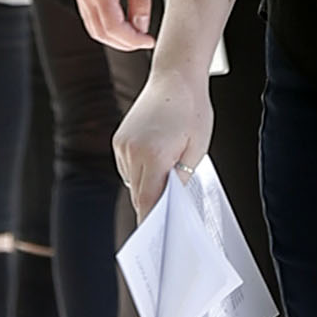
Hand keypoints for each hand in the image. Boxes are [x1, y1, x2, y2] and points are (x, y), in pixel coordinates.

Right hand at [75, 0, 154, 49]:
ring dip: (114, 37)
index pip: (114, 28)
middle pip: (101, 33)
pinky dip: (105, 27)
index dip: (132, 40)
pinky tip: (121, 23)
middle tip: (143, 41)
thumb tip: (142, 25)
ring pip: (94, 28)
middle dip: (124, 43)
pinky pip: (90, 17)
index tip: (148, 40)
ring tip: (135, 35)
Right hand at [114, 65, 208, 220]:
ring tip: (166, 185)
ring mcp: (122, 145)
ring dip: (147, 187)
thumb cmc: (191, 108)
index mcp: (154, 155)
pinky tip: (156, 165)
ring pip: (132, 182)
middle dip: (152, 207)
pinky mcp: (119, 140)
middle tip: (166, 223)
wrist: (175, 76)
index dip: (153, 222)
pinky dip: (140, 173)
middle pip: (139, 194)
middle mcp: (132, 151)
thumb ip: (181, 177)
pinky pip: (128, 168)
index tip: (157, 240)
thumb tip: (172, 200)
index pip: (149, 201)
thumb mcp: (197, 148)